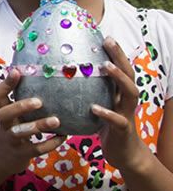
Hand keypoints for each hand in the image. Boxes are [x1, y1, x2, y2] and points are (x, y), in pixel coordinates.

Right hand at [0, 68, 64, 176]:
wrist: (1, 160)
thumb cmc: (12, 130)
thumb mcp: (11, 116)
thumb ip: (20, 101)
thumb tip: (39, 76)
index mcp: (2, 111)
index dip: (5, 84)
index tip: (17, 71)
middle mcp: (4, 124)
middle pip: (4, 113)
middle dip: (20, 107)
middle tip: (39, 101)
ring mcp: (12, 140)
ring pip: (21, 132)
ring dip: (38, 126)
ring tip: (56, 120)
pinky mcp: (22, 153)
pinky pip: (37, 148)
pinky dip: (51, 143)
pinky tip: (63, 136)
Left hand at [92, 37, 149, 171]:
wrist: (124, 154)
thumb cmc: (105, 127)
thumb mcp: (97, 105)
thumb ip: (86, 92)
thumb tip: (61, 76)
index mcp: (119, 93)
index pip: (120, 68)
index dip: (115, 52)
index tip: (104, 35)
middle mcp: (125, 100)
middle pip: (128, 74)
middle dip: (119, 57)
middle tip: (108, 41)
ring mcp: (126, 114)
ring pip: (129, 92)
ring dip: (118, 78)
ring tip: (106, 67)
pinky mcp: (123, 130)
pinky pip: (117, 120)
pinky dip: (107, 113)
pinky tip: (95, 108)